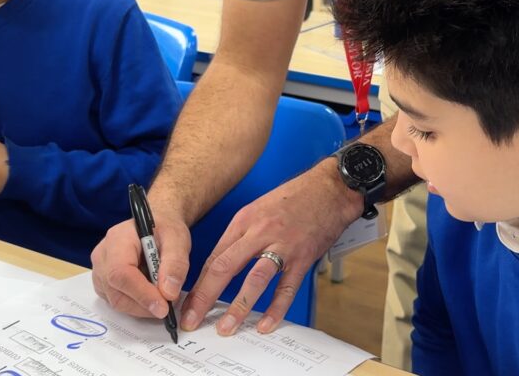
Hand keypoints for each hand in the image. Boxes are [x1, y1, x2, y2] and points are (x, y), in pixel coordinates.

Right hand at [90, 208, 191, 318]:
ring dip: (141, 307)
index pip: (121, 272)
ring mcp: (100, 271)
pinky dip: (136, 305)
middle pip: (116, 291)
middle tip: (169, 306)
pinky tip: (151, 295)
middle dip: (144, 305)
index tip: (163, 308)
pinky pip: (117, 301)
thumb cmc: (165, 229)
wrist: (157, 226)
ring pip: (116, 301)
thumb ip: (176, 264)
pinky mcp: (104, 283)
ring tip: (163, 299)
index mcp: (118, 239)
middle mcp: (102, 256)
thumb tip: (169, 294)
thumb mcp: (178, 239)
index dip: (141, 294)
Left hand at [181, 159, 361, 335]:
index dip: (198, 283)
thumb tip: (222, 263)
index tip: (187, 302)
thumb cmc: (296, 197)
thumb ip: (241, 235)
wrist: (331, 188)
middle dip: (204, 297)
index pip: (214, 256)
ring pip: (254, 280)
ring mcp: (283, 246)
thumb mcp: (259, 208)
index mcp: (244, 220)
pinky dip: (276, 309)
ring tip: (226, 328)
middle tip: (191, 319)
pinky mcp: (303, 258)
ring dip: (238, 307)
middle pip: (224, 268)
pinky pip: (287, 288)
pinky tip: (266, 324)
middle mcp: (260, 232)